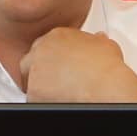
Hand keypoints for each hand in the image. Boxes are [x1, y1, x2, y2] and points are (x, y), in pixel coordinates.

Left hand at [18, 28, 136, 105]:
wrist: (104, 88)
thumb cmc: (106, 68)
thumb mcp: (105, 45)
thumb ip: (96, 40)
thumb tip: (99, 39)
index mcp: (57, 35)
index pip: (46, 44)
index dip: (54, 56)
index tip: (61, 64)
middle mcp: (42, 50)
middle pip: (32, 59)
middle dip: (42, 68)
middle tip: (56, 79)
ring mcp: (35, 70)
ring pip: (30, 78)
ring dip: (41, 84)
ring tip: (59, 92)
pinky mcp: (33, 91)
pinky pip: (33, 96)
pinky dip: (42, 99)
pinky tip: (57, 100)